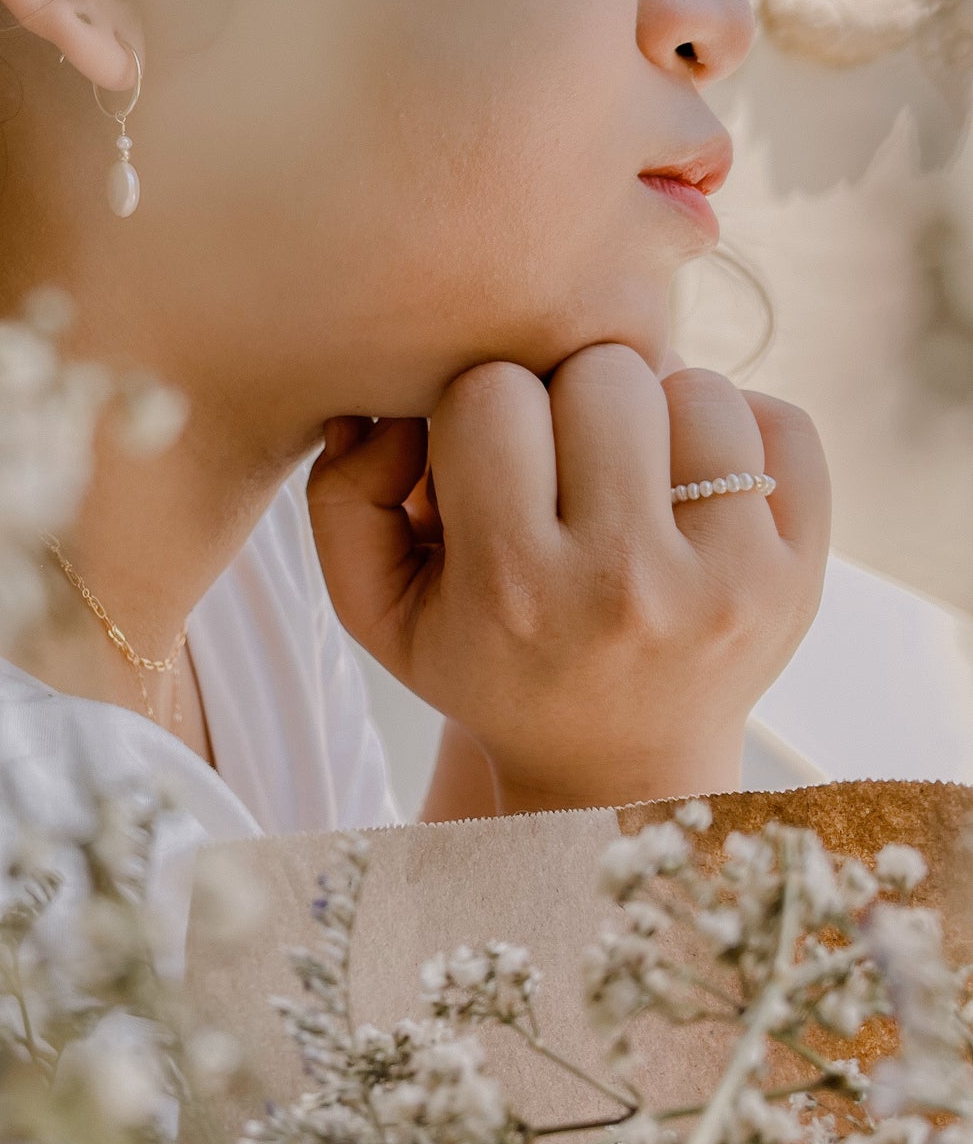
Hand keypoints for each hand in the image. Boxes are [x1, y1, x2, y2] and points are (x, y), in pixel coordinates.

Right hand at [306, 345, 830, 812]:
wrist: (612, 771)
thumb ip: (343, 495)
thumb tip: (385, 411)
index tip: (489, 458)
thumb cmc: (486, 663)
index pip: (488, 394)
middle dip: (570, 397)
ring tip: (631, 473)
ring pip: (697, 386)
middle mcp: (625, 586)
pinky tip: (696, 485)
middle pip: (600, 372)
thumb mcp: (378, 607)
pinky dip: (741, 431)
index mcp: (512, 587)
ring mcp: (730, 582)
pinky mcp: (800, 578)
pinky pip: (784, 422)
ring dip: (657, 412)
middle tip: (563, 457)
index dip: (478, 409)